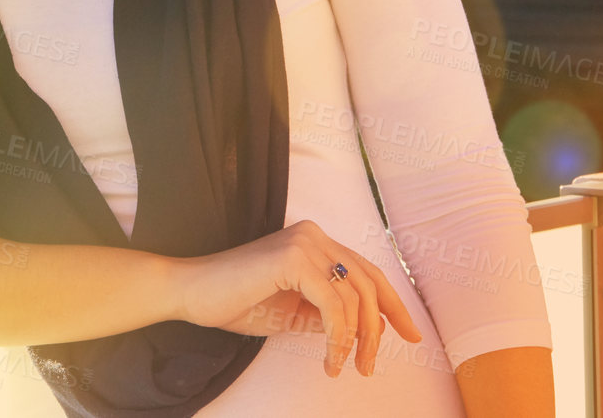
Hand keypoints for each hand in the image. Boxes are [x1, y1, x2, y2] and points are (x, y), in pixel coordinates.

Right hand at [172, 219, 423, 377]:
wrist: (192, 293)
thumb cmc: (236, 302)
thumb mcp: (293, 311)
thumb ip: (327, 313)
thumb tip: (364, 328)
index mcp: (315, 242)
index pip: (368, 272)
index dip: (394, 305)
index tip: (411, 335)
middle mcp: (314, 235)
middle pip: (370, 284)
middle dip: (378, 330)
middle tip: (370, 366)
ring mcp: (305, 243)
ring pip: (355, 297)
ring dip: (355, 341)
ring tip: (342, 367)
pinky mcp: (293, 259)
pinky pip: (333, 305)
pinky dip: (337, 338)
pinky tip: (329, 359)